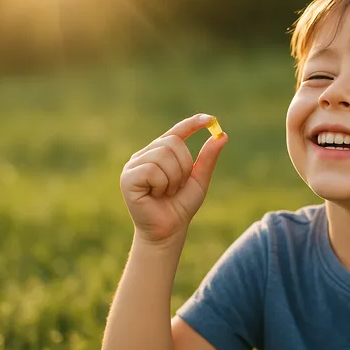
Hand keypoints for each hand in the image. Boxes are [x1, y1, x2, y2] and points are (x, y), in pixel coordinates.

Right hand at [120, 113, 227, 242]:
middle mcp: (145, 155)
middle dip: (183, 166)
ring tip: (167, 192)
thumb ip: (208, 158)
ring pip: (163, 155)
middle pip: (172, 142)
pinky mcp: (127, 177)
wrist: (169, 230)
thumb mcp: (199, 180)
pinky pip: (152, 170)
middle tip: (178, 186)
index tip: (210, 119)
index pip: (176, 132)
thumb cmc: (181, 206)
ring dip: (174, 178)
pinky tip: (157, 195)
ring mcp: (134, 165)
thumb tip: (222, 135)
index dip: (192, 124)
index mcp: (160, 153)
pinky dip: (162, 184)